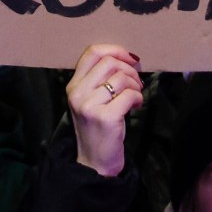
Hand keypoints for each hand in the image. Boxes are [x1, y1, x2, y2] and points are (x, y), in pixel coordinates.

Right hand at [65, 42, 143, 176]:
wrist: (95, 162)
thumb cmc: (99, 128)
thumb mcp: (92, 100)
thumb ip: (100, 79)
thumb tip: (127, 57)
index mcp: (73, 85)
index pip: (92, 52)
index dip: (116, 50)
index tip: (130, 59)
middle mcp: (77, 93)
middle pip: (110, 62)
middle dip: (129, 69)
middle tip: (135, 83)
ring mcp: (89, 106)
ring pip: (121, 77)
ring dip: (135, 85)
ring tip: (135, 96)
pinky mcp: (105, 117)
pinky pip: (129, 94)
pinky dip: (138, 97)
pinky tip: (136, 106)